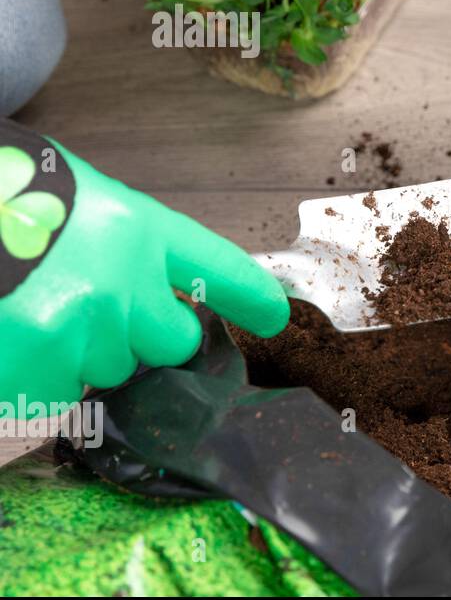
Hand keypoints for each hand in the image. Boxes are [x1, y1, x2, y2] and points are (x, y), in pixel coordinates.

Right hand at [0, 141, 287, 404]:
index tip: (273, 317)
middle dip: (130, 335)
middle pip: (166, 342)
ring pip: (105, 373)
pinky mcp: (36, 363)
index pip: (211, 263)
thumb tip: (147, 306)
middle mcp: (120, 279)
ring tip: (24, 311)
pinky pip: (52, 398)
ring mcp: (79, 326)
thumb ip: (114, 250)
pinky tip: (8, 339)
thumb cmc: (1, 201)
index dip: (249, 294)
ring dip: (71, 356)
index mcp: (130, 226)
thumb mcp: (63, 202)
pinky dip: (28, 380)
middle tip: (71, 302)